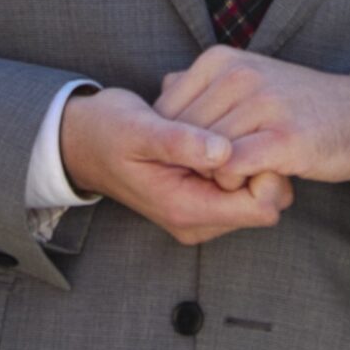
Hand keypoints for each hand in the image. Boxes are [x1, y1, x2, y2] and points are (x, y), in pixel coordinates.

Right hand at [59, 86, 291, 244]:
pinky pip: (243, 183)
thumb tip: (223, 151)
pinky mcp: (203, 196)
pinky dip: (239, 157)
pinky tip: (214, 135)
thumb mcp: (138, 130)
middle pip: (268, 201)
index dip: (264, 170)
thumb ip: (180, 142)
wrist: (82, 141)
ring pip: (259, 191)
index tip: (244, 138)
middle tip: (236, 130)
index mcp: (186, 209)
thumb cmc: (107, 132)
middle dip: (262, 164)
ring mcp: (202, 211)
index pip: (263, 206)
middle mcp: (199, 220)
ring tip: (220, 131)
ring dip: (250, 159)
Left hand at [156, 46, 349, 188]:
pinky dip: (234, 184)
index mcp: (220, 59)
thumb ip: (202, 85)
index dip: (174, 146)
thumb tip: (161, 87)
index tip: (196, 161)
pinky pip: (231, 168)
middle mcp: (237, 74)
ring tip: (240, 179)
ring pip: (204, 154)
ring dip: (215, 178)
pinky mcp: (284, 138)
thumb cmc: (298, 106)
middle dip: (192, 165)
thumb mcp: (246, 80)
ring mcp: (261, 103)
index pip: (165, 112)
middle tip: (218, 177)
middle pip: (182, 135)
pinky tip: (254, 183)